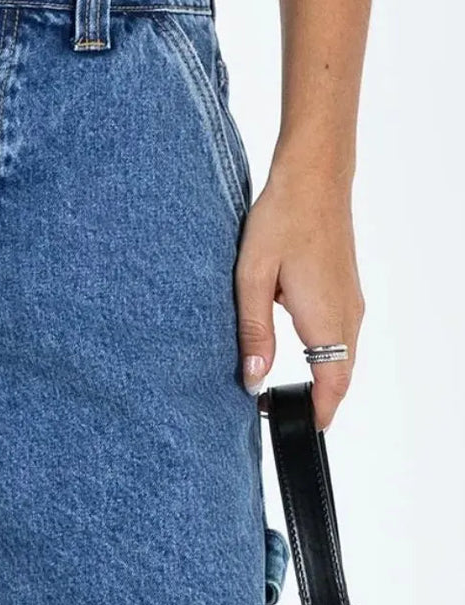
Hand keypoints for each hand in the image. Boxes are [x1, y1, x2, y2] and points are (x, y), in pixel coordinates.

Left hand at [234, 164, 364, 429]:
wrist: (313, 178)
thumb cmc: (281, 220)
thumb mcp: (252, 278)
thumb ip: (253, 331)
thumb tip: (254, 378)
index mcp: (327, 319)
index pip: (332, 387)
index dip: (315, 414)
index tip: (289, 426)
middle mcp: (348, 316)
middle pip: (339, 376)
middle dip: (313, 400)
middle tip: (272, 408)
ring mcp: (352, 301)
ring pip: (340, 355)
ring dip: (318, 376)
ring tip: (276, 384)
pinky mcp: (346, 288)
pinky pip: (340, 334)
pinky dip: (322, 351)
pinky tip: (290, 345)